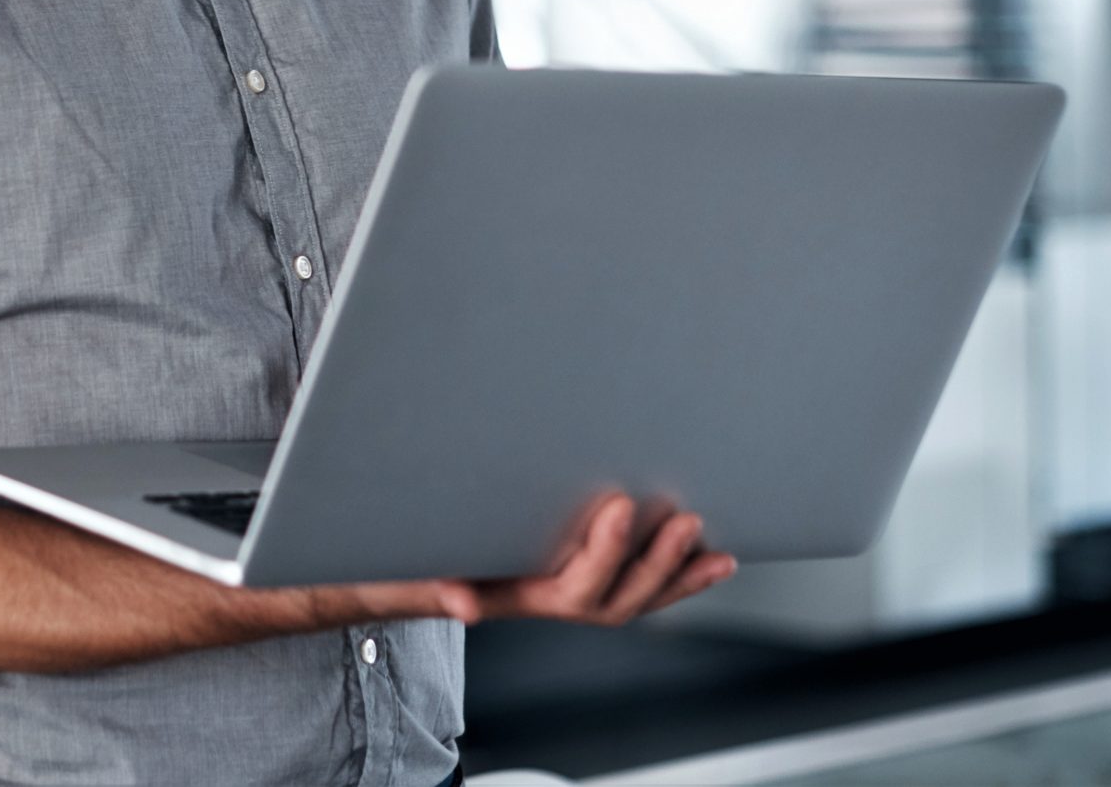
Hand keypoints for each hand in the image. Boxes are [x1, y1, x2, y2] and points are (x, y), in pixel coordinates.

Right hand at [336, 492, 736, 628]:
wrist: (395, 575)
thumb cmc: (404, 566)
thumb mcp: (409, 571)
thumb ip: (431, 587)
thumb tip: (462, 604)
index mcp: (516, 595)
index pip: (572, 587)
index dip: (604, 552)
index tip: (621, 507)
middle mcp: (547, 600)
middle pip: (617, 600)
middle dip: (656, 565)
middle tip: (684, 520)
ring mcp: (565, 591)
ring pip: (633, 599)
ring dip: (677, 577)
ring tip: (715, 552)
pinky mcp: (575, 575)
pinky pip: (631, 587)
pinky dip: (670, 576)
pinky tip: (702, 557)